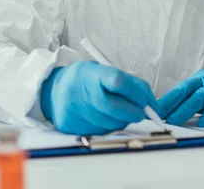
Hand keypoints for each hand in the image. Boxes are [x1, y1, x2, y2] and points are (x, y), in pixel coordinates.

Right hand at [40, 61, 156, 134]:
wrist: (52, 91)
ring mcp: (73, 110)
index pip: (118, 81)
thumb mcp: (102, 71)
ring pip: (111, 124)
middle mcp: (79, 92)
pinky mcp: (71, 125)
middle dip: (134, 113)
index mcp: (89, 74)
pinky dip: (108, 127)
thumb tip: (150, 104)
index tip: (146, 101)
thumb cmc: (84, 80)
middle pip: (115, 108)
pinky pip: (100, 132)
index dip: (137, 93)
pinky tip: (103, 118)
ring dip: (122, 121)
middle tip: (141, 113)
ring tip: (117, 112)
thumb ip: (128, 83)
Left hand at [157, 69, 203, 126]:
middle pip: (184, 92)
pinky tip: (203, 122)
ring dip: (184, 110)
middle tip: (158, 116)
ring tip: (173, 120)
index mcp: (197, 80)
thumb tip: (169, 111)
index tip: (152, 111)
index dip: (165, 101)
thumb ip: (191, 101)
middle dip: (169, 105)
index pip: (177, 90)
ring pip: (198, 97)